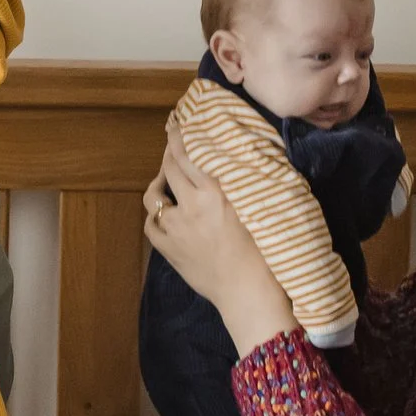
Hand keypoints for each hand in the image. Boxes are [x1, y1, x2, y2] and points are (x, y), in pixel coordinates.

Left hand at [145, 129, 296, 354]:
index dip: (180, 136)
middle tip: (172, 142)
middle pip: (170, 167)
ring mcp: (176, 228)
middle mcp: (192, 205)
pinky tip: (161, 212)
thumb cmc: (265, 253)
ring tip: (164, 179)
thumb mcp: (257, 208)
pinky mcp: (168, 249)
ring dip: (158, 183)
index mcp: (216, 192)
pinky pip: (151, 225)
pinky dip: (154, 215)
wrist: (249, 293)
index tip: (177, 123)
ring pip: (154, 195)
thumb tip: (237, 161)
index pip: (190, 154)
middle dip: (169, 151)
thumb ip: (242, 184)